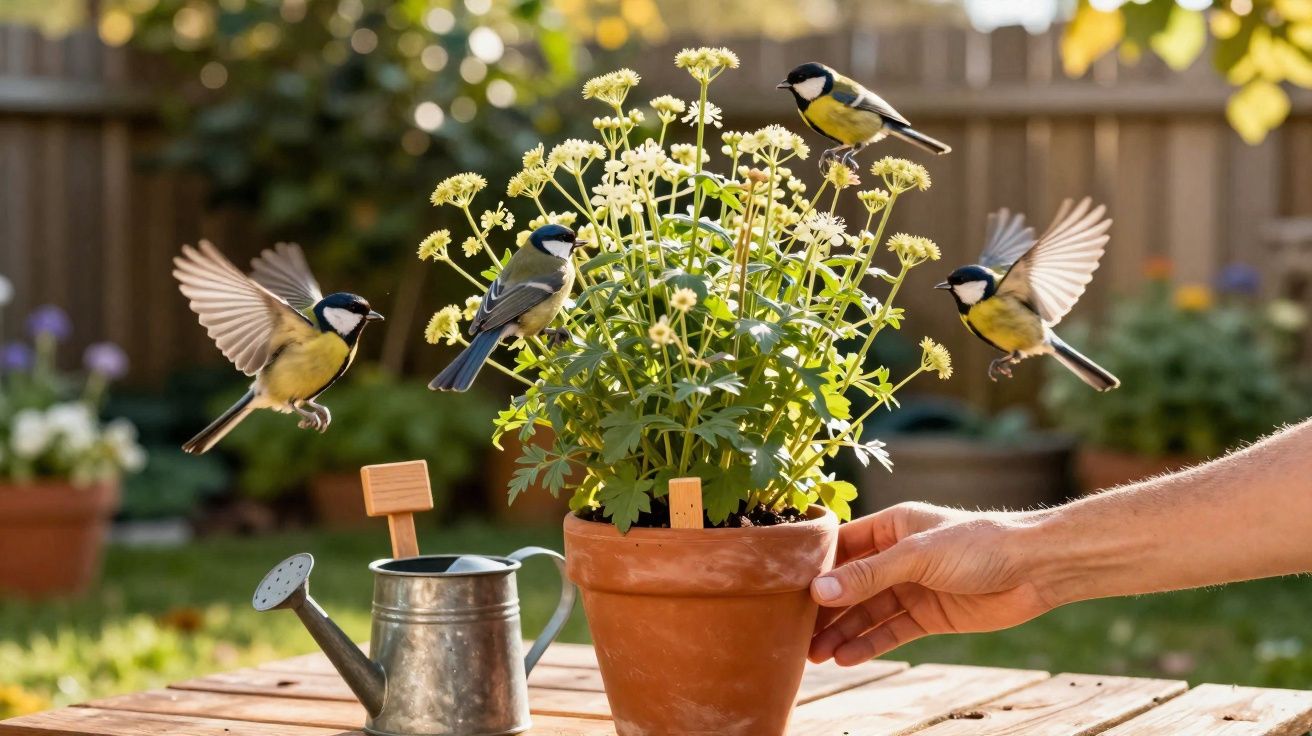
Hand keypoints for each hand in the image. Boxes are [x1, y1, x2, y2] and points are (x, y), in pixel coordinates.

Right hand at [809, 502, 1054, 665]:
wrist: (1036, 569)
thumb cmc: (979, 544)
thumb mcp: (917, 556)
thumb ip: (869, 576)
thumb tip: (819, 592)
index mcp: (892, 526)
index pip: (842, 547)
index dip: (815, 568)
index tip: (785, 590)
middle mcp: (897, 556)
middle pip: (851, 585)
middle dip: (824, 609)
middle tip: (794, 633)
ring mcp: (912, 587)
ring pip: (867, 612)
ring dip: (841, 632)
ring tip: (814, 655)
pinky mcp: (928, 615)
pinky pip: (891, 631)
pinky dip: (868, 644)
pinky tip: (845, 657)